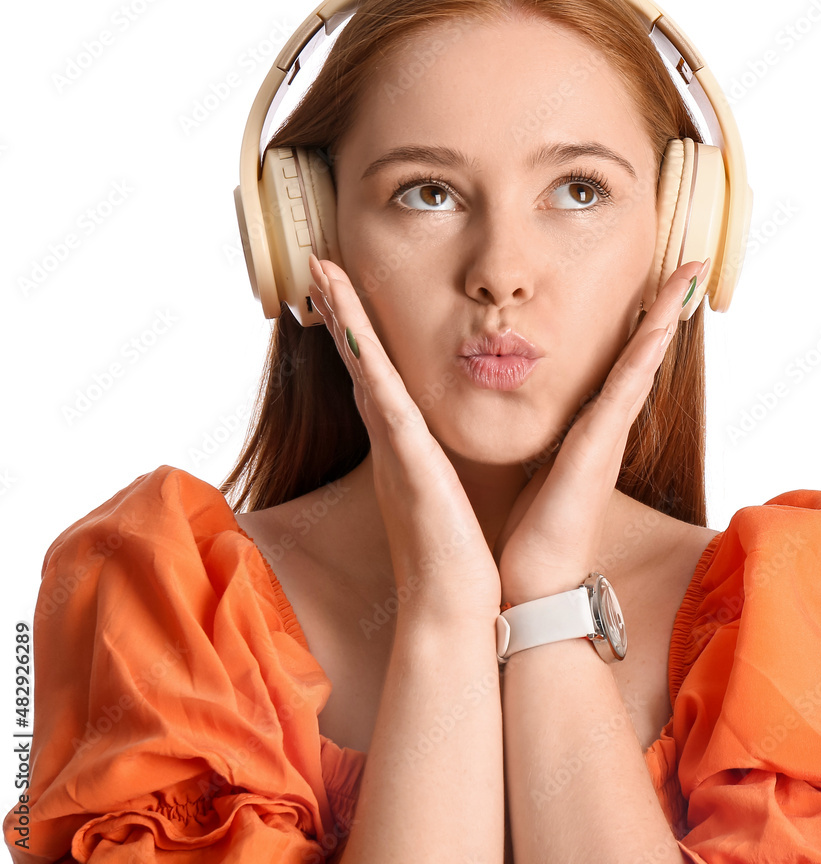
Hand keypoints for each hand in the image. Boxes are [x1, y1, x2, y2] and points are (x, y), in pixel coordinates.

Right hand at [306, 253, 500, 622]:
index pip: (378, 374)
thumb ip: (439, 463)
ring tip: (323, 271)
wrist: (450, 602)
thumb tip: (443, 449)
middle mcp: (390, 439)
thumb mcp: (447, 492)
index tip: (348, 292)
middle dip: (339, 311)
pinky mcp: (407, 460)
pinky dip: (367, 362)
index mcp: (405, 445)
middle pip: (359, 360)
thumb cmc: (454, 554)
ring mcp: (394, 447)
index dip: (360, 332)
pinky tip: (354, 329)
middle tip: (319, 264)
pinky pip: (384, 400)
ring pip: (364, 368)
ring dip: (343, 318)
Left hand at [495, 258, 710, 606]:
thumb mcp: (540, 470)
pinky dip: (643, 356)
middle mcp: (608, 428)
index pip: (623, 364)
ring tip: (686, 276)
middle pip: (644, 354)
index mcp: (592, 429)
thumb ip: (548, 441)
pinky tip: (657, 326)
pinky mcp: (596, 451)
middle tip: (691, 264)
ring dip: (664, 318)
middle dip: (667, 308)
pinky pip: (623, 392)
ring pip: (641, 364)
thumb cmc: (536, 529)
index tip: (659, 285)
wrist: (537, 579)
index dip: (644, 324)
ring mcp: (607, 438)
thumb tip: (542, 425)